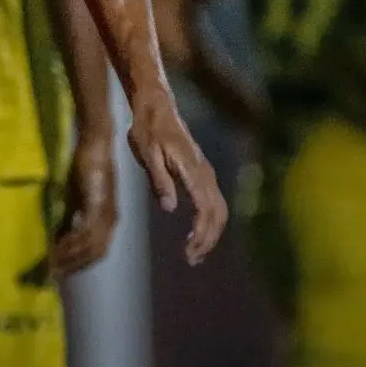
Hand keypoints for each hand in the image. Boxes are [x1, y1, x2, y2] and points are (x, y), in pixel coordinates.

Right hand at [50, 138, 119, 275]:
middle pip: (94, 255)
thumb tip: (56, 235)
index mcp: (108, 220)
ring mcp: (106, 215)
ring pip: (89, 248)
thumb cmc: (85, 166)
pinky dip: (69, 244)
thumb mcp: (76, 196)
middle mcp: (111, 222)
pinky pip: (83, 234)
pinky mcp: (97, 207)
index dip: (79, 263)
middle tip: (52, 273)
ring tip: (49, 263)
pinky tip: (54, 248)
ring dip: (69, 258)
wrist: (95, 144)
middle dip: (73, 265)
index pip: (96, 252)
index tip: (60, 271)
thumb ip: (70, 215)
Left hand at [128, 95, 227, 265]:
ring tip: (194, 254)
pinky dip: (210, 222)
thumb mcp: (146, 153)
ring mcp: (206, 172)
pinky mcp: (203, 173)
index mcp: (192, 170)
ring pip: (219, 210)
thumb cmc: (147, 129)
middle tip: (191, 260)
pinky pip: (214, 202)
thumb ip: (159, 180)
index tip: (188, 252)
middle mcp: (205, 173)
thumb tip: (169, 208)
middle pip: (217, 214)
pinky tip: (198, 234)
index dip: (200, 234)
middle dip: (208, 240)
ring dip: (211, 234)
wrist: (157, 106)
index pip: (205, 209)